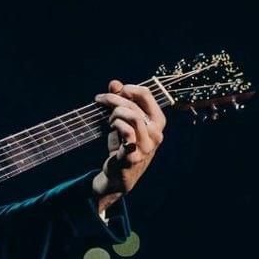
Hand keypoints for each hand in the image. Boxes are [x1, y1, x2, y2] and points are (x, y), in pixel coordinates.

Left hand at [92, 80, 165, 209]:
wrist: (118, 175)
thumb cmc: (123, 145)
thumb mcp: (123, 121)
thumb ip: (120, 101)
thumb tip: (114, 83)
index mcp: (157, 122)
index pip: (147, 94)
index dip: (128, 88)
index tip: (114, 90)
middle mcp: (156, 134)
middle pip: (135, 106)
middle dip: (114, 99)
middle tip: (100, 100)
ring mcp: (146, 146)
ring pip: (132, 117)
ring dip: (115, 114)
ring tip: (109, 119)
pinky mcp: (134, 156)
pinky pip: (127, 133)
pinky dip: (117, 126)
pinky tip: (111, 127)